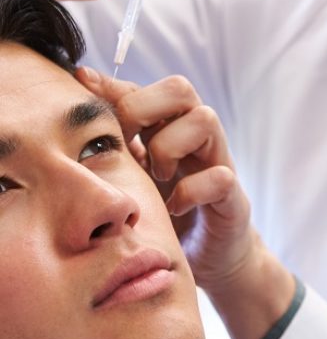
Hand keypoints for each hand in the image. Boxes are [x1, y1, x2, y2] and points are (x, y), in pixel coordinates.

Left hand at [77, 67, 295, 338]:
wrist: (207, 256)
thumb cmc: (168, 211)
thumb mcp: (134, 176)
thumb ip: (117, 145)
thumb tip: (81, 111)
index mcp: (168, 127)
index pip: (142, 89)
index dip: (112, 85)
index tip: (81, 83)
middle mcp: (197, 136)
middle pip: (180, 88)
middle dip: (144, 109)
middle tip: (130, 145)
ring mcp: (218, 161)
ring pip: (205, 119)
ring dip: (170, 148)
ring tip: (157, 177)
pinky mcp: (233, 194)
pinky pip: (219, 176)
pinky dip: (190, 192)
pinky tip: (173, 208)